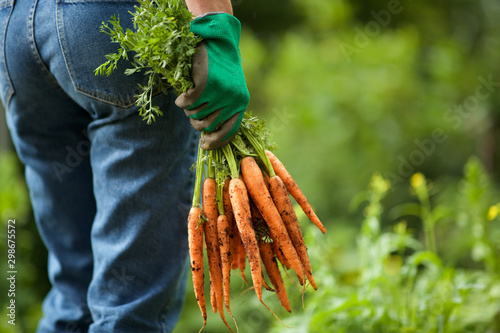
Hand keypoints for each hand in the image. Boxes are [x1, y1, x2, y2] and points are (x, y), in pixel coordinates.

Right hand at [175, 13, 248, 149]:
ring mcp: (220, 92)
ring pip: (196, 115)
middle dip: (197, 123)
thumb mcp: (228, 90)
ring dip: (189, 110)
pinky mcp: (205, 84)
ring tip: (189, 98)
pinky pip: (188, 103)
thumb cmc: (220, 68)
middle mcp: (233, 100)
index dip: (216, 142)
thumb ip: (223, 110)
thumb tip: (209, 137)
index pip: (230, 132)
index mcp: (241, 103)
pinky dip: (182, 101)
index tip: (204, 147)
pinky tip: (182, 95)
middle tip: (192, 112)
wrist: (216, 40)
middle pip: (209, 126)